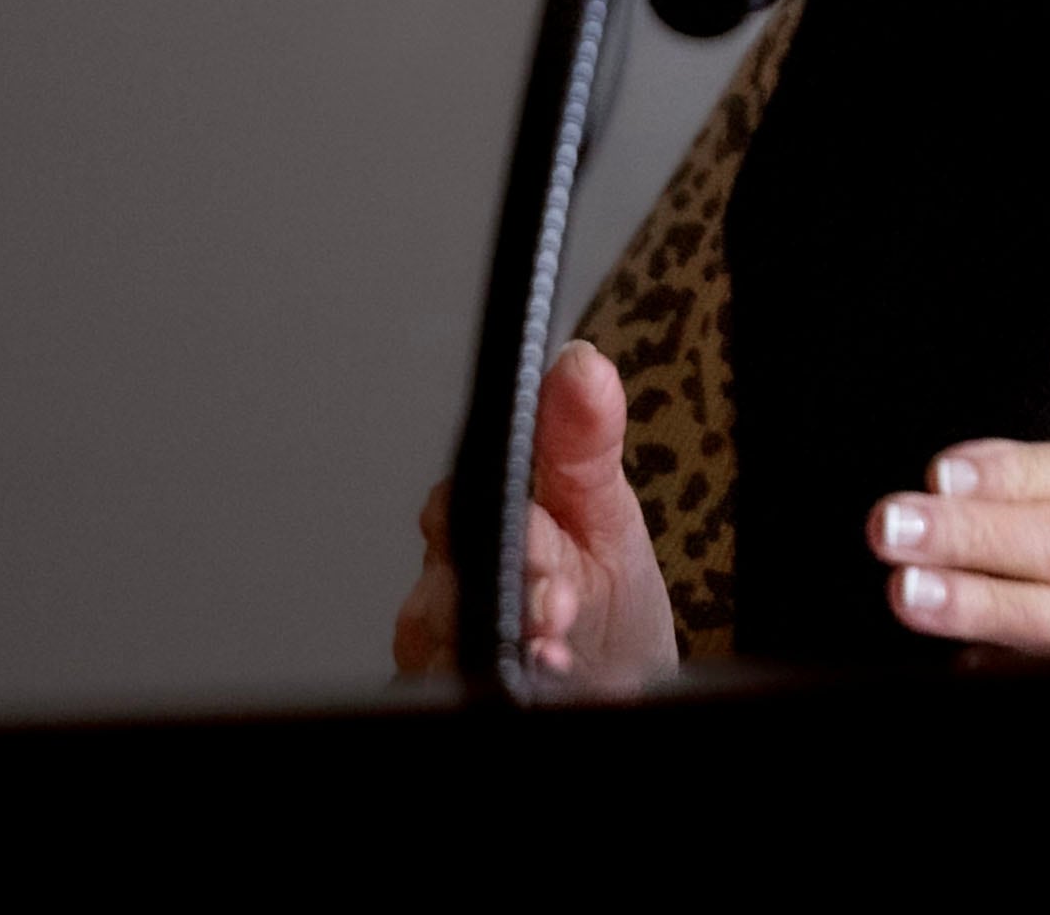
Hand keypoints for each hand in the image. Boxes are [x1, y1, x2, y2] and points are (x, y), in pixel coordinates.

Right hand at [391, 338, 680, 692]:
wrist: (614, 687)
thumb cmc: (606, 600)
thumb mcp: (606, 514)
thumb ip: (586, 442)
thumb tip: (580, 360)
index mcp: (483, 522)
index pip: (462, 505)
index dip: (509, 526)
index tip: (550, 542)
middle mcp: (447, 582)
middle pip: (444, 579)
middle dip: (509, 593)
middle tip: (561, 605)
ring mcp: (439, 644)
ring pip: (436, 639)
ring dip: (501, 645)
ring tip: (558, 652)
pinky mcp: (439, 688)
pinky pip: (438, 685)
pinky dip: (496, 684)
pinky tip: (541, 681)